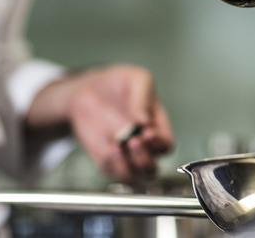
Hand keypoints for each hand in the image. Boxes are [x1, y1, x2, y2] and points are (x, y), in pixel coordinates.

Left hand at [27, 64, 173, 183]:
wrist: (88, 88)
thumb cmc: (118, 83)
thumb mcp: (136, 78)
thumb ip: (143, 95)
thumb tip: (145, 119)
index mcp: (157, 126)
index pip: (166, 145)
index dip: (159, 142)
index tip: (148, 131)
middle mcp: (143, 144)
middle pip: (152, 167)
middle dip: (145, 157)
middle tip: (135, 139)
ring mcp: (125, 154)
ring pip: (136, 176)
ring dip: (130, 166)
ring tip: (122, 145)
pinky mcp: (107, 159)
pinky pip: (114, 172)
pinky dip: (114, 165)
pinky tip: (111, 148)